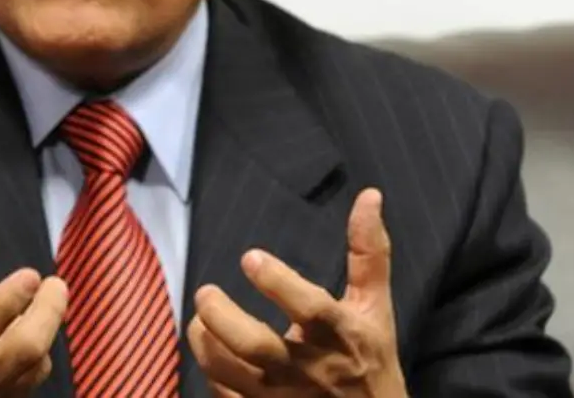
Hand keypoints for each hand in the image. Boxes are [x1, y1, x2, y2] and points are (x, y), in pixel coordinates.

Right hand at [0, 225, 67, 397]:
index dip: (5, 305)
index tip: (31, 275)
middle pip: (17, 358)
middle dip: (46, 318)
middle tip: (56, 285)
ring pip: (29, 374)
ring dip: (45, 336)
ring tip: (48, 302)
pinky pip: (26, 389)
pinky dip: (37, 359)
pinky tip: (34, 333)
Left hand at [188, 189, 406, 397]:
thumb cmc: (371, 358)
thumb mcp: (375, 306)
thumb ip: (369, 253)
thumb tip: (369, 195)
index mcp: (339, 334)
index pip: (309, 308)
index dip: (277, 282)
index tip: (249, 257)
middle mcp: (310, 368)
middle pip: (256, 346)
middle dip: (223, 317)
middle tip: (205, 292)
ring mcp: (284, 397)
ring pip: (232, 374)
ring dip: (206, 345)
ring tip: (198, 321)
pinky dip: (213, 375)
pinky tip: (211, 352)